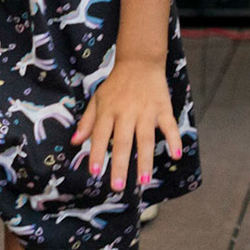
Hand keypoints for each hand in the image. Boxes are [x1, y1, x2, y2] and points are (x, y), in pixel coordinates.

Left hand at [71, 58, 182, 192]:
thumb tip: (74, 142)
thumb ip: (87, 122)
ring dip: (144, 160)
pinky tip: (175, 155)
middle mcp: (127, 113)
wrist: (140, 62)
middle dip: (120, 165)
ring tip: (143, 181)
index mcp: (108, 111)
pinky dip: (174, 140)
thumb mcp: (97, 99)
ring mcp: (146, 111)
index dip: (97, 153)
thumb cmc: (116, 85)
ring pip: (145, 139)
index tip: (94, 172)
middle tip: (118, 187)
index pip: (100, 135)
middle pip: (123, 142)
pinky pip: (169, 126)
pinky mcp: (163, 108)